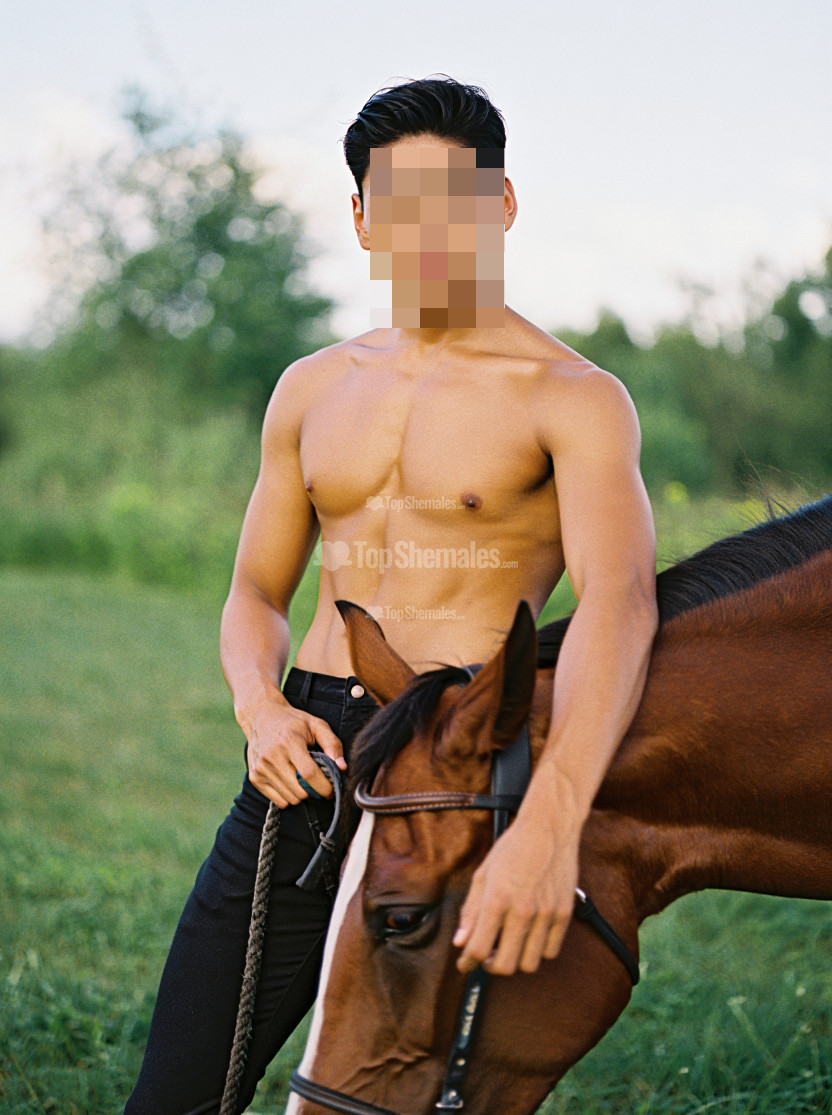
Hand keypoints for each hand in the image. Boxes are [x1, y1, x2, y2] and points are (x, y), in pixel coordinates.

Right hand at [246, 697, 345, 808]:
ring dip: (302, 795)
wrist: (260, 715)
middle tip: (318, 783)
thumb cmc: (293, 721)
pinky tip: (290, 781)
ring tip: (303, 779)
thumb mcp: (316, 725)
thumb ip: (333, 744)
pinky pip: (278, 801)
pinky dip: (289, 797)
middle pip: (300, 791)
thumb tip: (342, 768)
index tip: (332, 789)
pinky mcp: (254, 777)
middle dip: (315, 792)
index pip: (309, 774)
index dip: (324, 787)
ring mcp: (261, 768)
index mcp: (289, 742)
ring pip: (290, 799)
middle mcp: (272, 756)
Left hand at [453, 799, 580, 975]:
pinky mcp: (564, 914)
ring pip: (529, 964)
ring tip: (510, 945)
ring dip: (516, 960)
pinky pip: (550, 951)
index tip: (465, 964)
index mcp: (496, 899)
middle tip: (487, 955)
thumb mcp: (483, 874)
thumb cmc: (513, 848)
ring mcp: (546, 914)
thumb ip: (471, 911)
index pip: (478, 949)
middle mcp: (522, 911)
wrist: (549, 828)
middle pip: (504, 966)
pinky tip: (530, 937)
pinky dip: (538, 951)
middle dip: (490, 966)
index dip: (467, 963)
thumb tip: (461, 942)